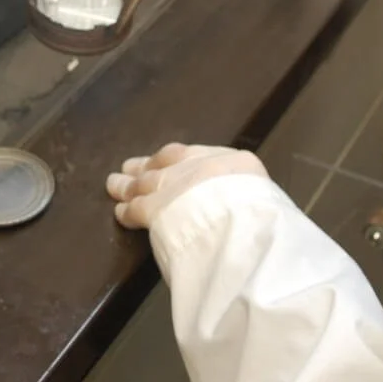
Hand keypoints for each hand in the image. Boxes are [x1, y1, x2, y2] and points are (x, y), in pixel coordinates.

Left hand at [106, 143, 268, 228]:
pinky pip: (136, 208)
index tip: (166, 160)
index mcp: (234, 163)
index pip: (200, 157)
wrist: (244, 224)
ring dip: (129, 184)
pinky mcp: (154, 208)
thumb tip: (249, 212)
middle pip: (167, 163)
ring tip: (115, 184)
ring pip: (146, 182)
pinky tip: (119, 212)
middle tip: (132, 166)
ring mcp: (174, 185)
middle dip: (148, 165)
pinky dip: (127, 210)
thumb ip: (250, 200)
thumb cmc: (262, 217)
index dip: (178, 159)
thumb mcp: (266, 202)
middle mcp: (200, 167)